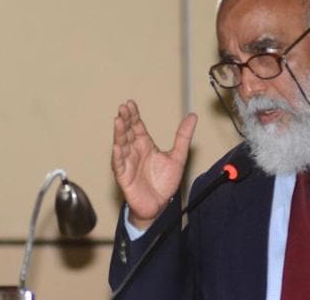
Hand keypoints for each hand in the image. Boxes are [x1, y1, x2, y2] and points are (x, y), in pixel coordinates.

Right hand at [111, 100, 196, 229]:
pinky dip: (118, 155)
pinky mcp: (124, 177)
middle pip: (127, 132)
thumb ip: (183, 136)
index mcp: (145, 145)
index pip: (137, 126)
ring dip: (119, 133)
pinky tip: (117, 146)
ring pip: (121, 145)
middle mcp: (135, 152)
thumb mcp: (178, 156)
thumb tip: (192, 116)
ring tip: (118, 121)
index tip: (130, 103)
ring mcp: (128, 163)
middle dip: (125, 120)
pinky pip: (119, 165)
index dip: (133, 115)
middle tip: (123, 108)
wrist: (160, 205)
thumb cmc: (165, 182)